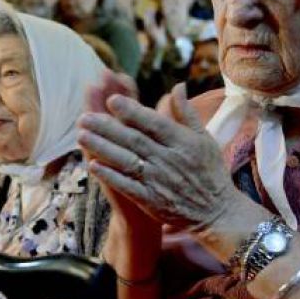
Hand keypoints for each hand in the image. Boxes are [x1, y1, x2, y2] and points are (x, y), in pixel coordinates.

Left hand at [78, 82, 242, 231]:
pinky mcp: (152, 200)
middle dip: (107, 127)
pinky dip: (111, 176)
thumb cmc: (210, 172)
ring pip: (126, 161)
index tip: (111, 100)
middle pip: (134, 140)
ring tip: (81, 135)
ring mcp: (159, 181)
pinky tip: (92, 165)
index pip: (153, 123)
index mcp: (182, 142)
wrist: (217, 213)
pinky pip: (128, 186)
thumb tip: (177, 86)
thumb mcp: (204, 139)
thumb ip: (186, 112)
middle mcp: (169, 160)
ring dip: (103, 148)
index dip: (132, 112)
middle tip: (84, 116)